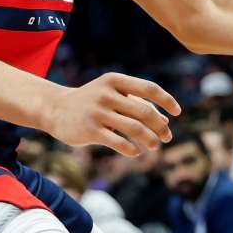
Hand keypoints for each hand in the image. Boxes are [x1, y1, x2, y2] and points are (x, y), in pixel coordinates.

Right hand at [41, 72, 180, 156]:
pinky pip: (118, 142)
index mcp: (116, 80)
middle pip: (144, 111)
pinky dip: (131, 149)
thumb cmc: (93, 101)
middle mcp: (107, 94)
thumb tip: (165, 121)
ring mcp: (98, 112)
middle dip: (160, 126)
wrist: (55, 109)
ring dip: (149, 140)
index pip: (149, 88)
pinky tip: (135, 152)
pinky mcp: (90, 130)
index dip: (167, 100)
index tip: (177, 112)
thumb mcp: (114, 96)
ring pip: (134, 128)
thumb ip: (138, 104)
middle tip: (167, 137)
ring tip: (155, 146)